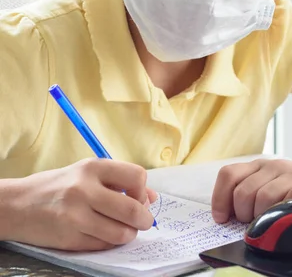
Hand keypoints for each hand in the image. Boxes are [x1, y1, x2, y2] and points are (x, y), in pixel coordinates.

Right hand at [5, 158, 156, 250]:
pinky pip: (104, 245)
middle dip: (144, 219)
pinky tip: (105, 234)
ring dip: (129, 234)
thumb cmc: (59, 187)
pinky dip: (111, 242)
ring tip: (124, 230)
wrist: (16, 205)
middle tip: (144, 222)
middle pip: (132, 209)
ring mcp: (75, 215)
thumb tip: (152, 197)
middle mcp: (84, 189)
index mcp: (92, 167)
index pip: (137, 176)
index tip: (138, 197)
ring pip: (121, 232)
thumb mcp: (88, 174)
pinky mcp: (69, 238)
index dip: (143, 190)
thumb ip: (120, 182)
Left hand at [211, 158, 291, 222]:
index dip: (220, 199)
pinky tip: (288, 218)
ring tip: (273, 222)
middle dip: (243, 214)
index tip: (223, 218)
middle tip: (255, 223)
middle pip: (243, 192)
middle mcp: (275, 166)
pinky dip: (282, 215)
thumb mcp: (278, 182)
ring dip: (262, 217)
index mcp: (263, 165)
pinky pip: (287, 202)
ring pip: (262, 198)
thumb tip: (229, 216)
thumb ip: (255, 191)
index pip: (229, 175)